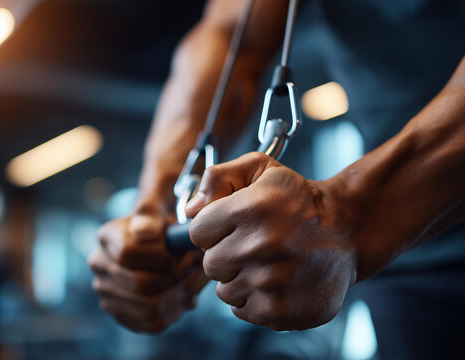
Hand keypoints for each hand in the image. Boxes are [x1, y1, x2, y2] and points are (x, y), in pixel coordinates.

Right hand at [88, 209, 207, 332]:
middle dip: (175, 280)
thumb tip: (144, 232)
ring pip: (148, 308)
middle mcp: (100, 265)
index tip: (182, 252)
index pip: (128, 253)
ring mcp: (107, 291)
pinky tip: (183, 296)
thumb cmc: (162, 226)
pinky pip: (152, 324)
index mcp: (107, 237)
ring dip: (178, 298)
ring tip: (191, 283)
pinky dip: (175, 313)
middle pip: (140, 284)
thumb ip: (150, 212)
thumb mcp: (159, 207)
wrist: (160, 243)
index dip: (162, 257)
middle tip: (193, 270)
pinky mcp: (121, 313)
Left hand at [185, 152, 357, 330]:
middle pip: (209, 264)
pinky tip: (276, 281)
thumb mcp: (260, 168)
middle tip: (253, 244)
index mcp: (250, 208)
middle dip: (225, 254)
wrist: (348, 230)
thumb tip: (191, 209)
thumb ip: (218, 178)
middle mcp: (260, 246)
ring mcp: (271, 282)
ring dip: (239, 278)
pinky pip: (242, 310)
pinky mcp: (281, 311)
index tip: (233, 225)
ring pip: (224, 290)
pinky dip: (254, 299)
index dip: (212, 228)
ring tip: (267, 263)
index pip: (196, 232)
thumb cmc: (297, 199)